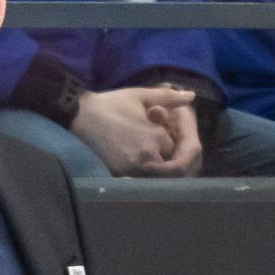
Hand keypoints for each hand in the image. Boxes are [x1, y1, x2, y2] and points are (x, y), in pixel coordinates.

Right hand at [70, 87, 192, 176]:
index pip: (177, 149)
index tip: (165, 139)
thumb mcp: (140, 96)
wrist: (82, 116)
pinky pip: (140, 179)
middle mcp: (148, 153)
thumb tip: (192, 95)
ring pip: (156, 176)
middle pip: (169, 166)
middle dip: (169, 161)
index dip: (173, 146)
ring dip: (157, 170)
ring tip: (149, 159)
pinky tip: (137, 164)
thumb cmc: (112, 104)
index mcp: (156, 135)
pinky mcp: (120, 173)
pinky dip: (142, 175)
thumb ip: (168, 98)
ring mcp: (134, 166)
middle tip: (160, 153)